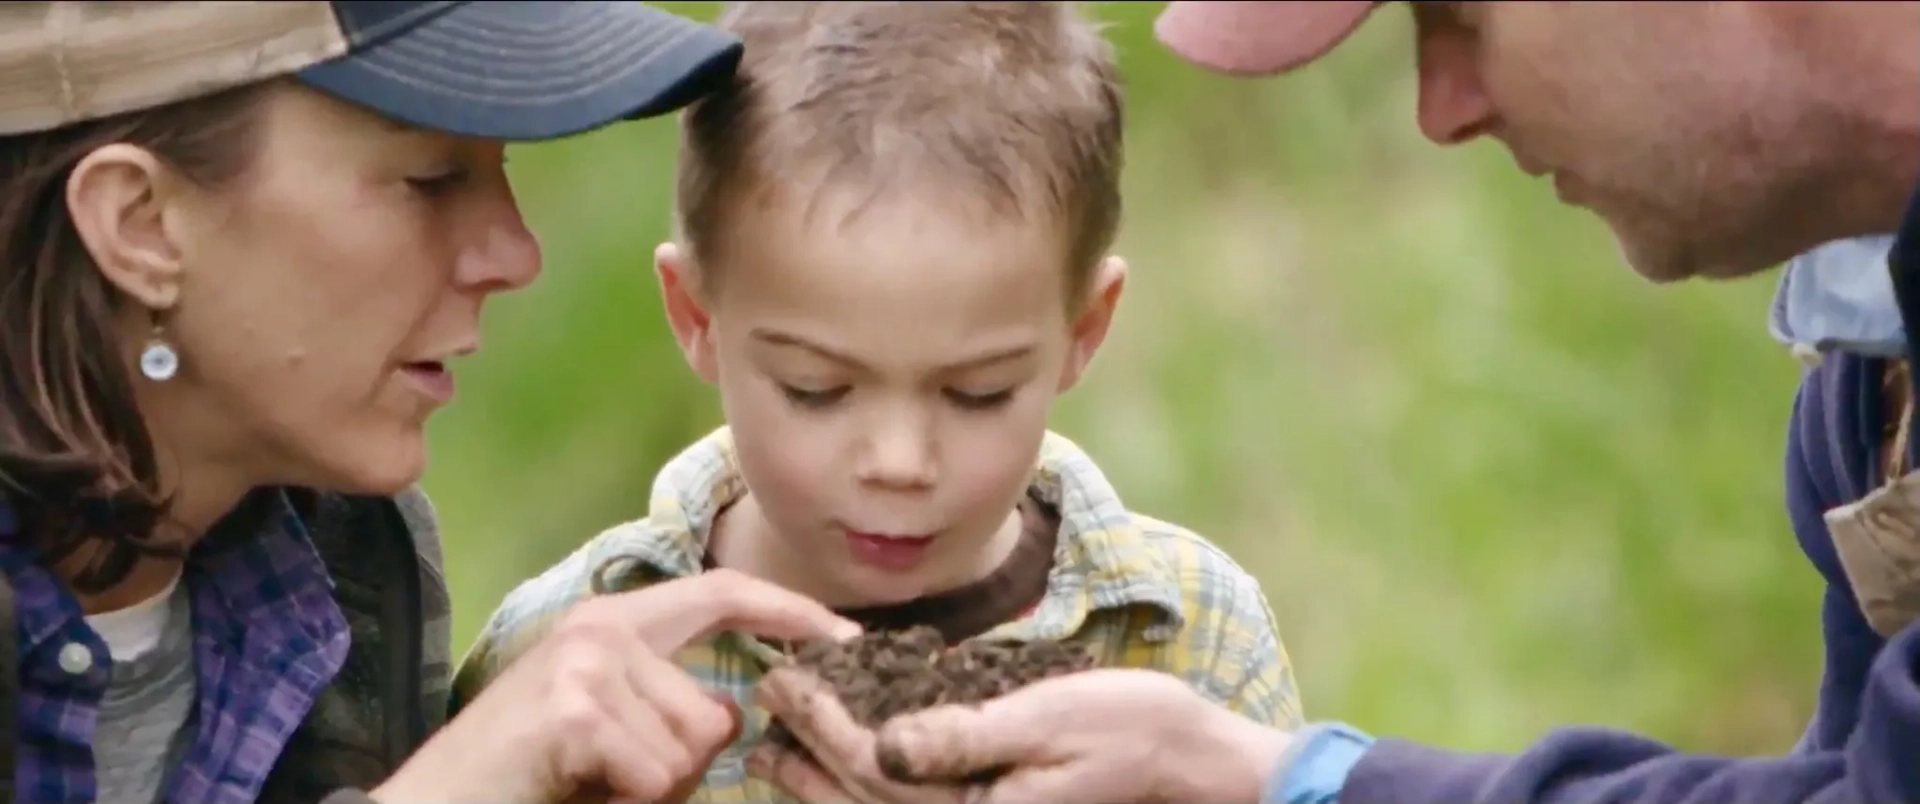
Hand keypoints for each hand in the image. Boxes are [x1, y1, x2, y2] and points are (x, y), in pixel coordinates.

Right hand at [371, 569, 861, 803]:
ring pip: (688, 749)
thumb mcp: (606, 728)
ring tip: (584, 782)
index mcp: (612, 622)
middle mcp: (600, 626)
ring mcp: (585, 662)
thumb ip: (668, 707)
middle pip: (714, 710)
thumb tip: (735, 714)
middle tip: (608, 779)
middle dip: (680, 768)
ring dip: (647, 789)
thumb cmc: (525, 775)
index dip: (788, 610)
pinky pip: (653, 774)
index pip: (720, 592)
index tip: (846, 637)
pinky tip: (572, 787)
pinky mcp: (574, 709)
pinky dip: (623, 800)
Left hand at [752, 667, 1291, 803]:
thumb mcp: (1046, 719)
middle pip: (864, 797)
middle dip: (807, 752)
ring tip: (775, 743)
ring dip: (825, 775)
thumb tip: (886, 744)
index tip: (784, 681)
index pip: (875, 770)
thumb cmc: (1129, 729)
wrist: (1188, 760)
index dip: (823, 724)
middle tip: (762, 704)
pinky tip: (852, 751)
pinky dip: (871, 778)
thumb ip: (964, 736)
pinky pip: (913, 800)